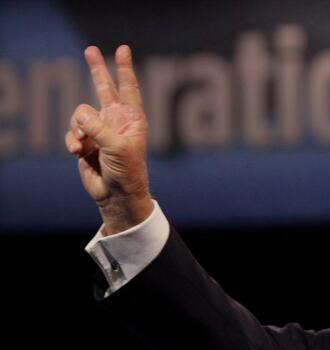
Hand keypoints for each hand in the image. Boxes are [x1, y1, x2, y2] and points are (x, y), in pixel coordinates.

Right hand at [66, 45, 152, 234]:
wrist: (116, 194)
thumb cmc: (126, 171)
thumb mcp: (116, 147)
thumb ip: (98, 127)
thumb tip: (80, 113)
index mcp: (131, 119)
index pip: (128, 88)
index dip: (124, 69)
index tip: (123, 49)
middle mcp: (116, 120)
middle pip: (104, 88)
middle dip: (97, 69)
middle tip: (90, 49)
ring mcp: (100, 129)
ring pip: (80, 113)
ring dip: (78, 127)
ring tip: (83, 144)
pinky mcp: (86, 141)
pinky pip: (72, 132)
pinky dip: (72, 141)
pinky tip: (77, 151)